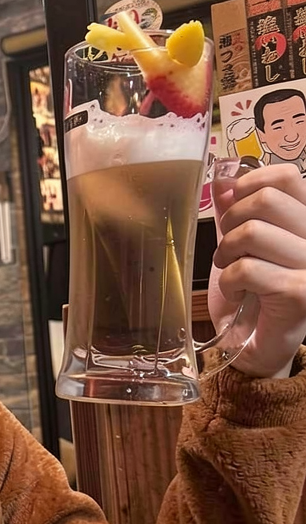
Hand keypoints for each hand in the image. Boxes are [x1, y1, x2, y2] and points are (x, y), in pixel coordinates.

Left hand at [210, 163, 305, 378]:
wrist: (260, 346)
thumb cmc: (253, 294)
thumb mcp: (242, 247)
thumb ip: (237, 213)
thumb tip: (224, 180)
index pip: (286, 177)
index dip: (249, 185)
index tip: (233, 208)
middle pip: (265, 200)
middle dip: (231, 222)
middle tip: (228, 249)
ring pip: (253, 232)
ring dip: (226, 253)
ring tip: (230, 272)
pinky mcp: (299, 292)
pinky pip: (247, 269)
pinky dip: (228, 281)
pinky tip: (235, 294)